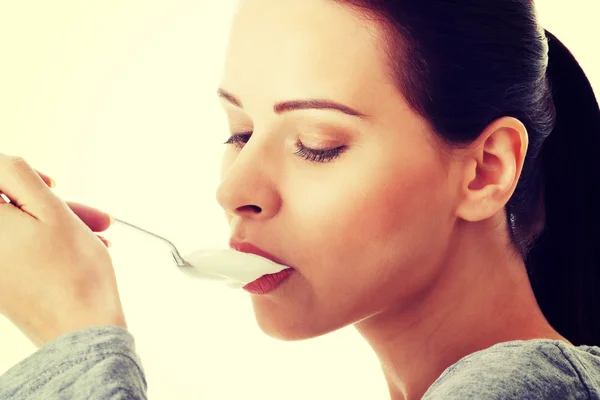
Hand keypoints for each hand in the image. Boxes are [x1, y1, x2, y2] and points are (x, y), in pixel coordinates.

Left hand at [0, 154, 126, 347]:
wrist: (82, 331)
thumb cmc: (73, 276)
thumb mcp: (51, 209)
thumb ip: (16, 174)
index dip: (14, 173)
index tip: (46, 182)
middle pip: (8, 205)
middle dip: (49, 201)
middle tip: (86, 213)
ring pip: (21, 225)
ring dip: (58, 221)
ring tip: (97, 233)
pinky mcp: (2, 281)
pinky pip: (22, 246)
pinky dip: (51, 241)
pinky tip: (84, 246)